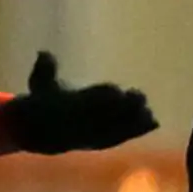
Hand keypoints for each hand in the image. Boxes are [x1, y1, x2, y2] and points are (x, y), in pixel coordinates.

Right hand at [6, 51, 158, 153]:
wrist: (43, 132)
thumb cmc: (43, 102)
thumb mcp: (40, 83)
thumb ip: (45, 69)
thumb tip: (43, 52)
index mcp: (70, 110)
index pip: (89, 105)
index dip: (105, 95)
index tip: (115, 91)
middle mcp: (84, 125)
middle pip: (108, 118)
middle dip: (124, 107)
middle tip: (138, 95)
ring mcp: (95, 133)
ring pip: (118, 128)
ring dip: (134, 119)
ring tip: (148, 111)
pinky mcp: (105, 139)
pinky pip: (124, 136)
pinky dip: (138, 130)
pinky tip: (153, 122)